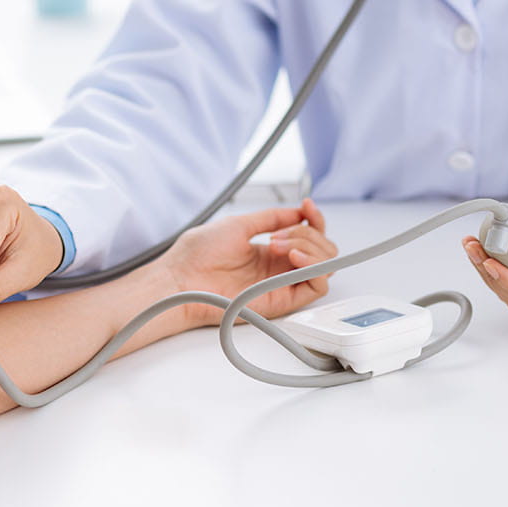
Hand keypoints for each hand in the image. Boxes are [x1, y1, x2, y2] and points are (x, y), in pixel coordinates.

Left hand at [164, 198, 339, 324]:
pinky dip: (315, 268)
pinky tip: (294, 257)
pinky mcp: (282, 301)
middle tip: (278, 235)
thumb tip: (297, 212)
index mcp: (270, 251)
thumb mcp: (238, 225)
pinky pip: (317, 288)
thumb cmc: (197, 255)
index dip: (314, 219)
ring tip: (279, 245)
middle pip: (323, 250)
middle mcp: (279, 268)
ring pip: (326, 267)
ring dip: (311, 247)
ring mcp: (282, 284)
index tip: (307, 205)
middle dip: (309, 233)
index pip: (309, 236)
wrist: (181, 279)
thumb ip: (271, 218)